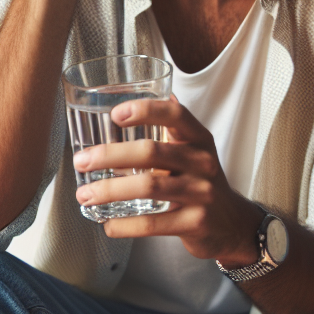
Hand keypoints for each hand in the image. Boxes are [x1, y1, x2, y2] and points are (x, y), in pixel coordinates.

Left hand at [72, 98, 264, 265]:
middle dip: (110, 155)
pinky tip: (108, 224)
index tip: (115, 115)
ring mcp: (201, 193)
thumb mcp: (194, 150)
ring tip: (85, 194)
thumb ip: (171, 126)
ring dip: (110, 190)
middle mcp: (202, 163)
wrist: (232, 223)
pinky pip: (153, 224)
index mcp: (199, 139)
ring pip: (149, 187)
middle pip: (152, 152)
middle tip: (81, 162)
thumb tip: (151, 88)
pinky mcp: (195, 223)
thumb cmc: (202, 181)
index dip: (146, 110)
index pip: (175, 115)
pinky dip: (125, 225)